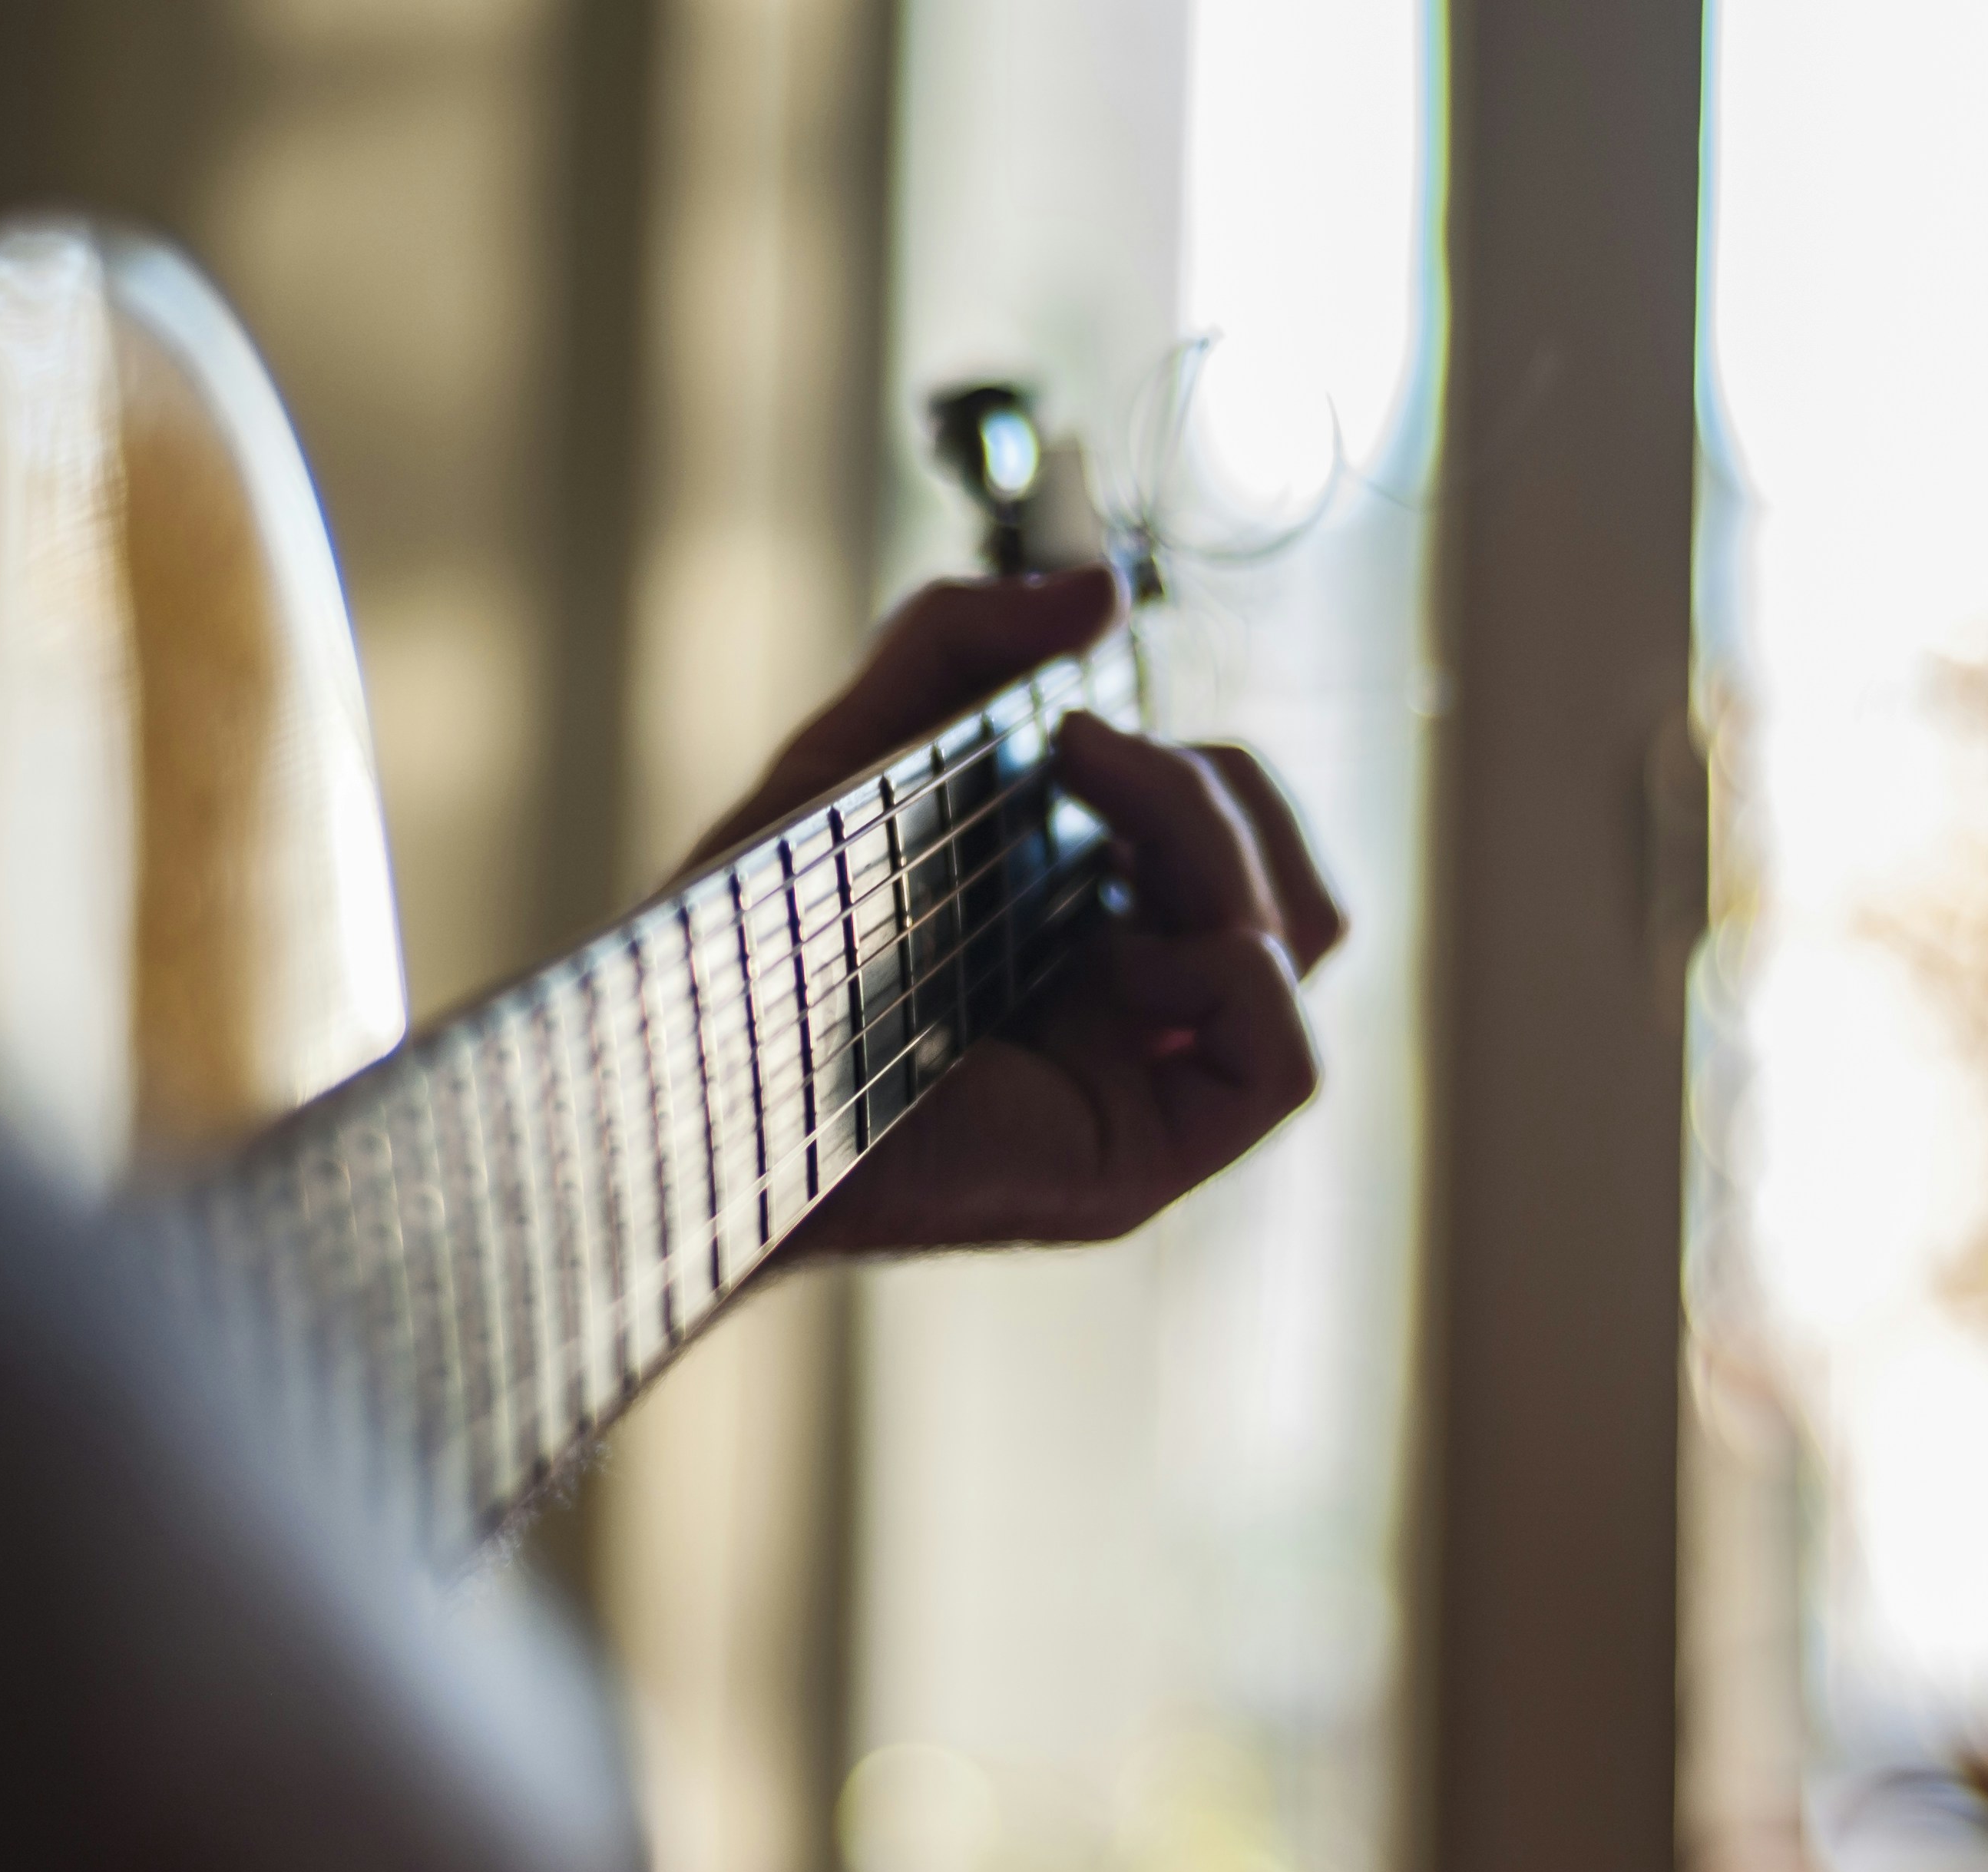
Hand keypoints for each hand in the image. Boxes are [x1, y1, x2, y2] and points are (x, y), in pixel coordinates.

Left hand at [688, 565, 1344, 1255]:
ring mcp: (1142, 1089)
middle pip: (1291, 877)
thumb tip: (1100, 591)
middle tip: (1078, 756)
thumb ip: (958, 640)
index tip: (1071, 730)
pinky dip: (1235, 976)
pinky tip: (1114, 951)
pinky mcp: (1139, 1164)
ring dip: (1216, 848)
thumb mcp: (856, 747)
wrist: (687, 1056)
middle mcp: (1128, 1015)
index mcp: (1084, 930)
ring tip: (1087, 829)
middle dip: (1207, 790)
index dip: (1189, 770)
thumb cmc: (749, 930)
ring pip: (1300, 940)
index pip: (1235, 837)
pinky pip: (1284, 1067)